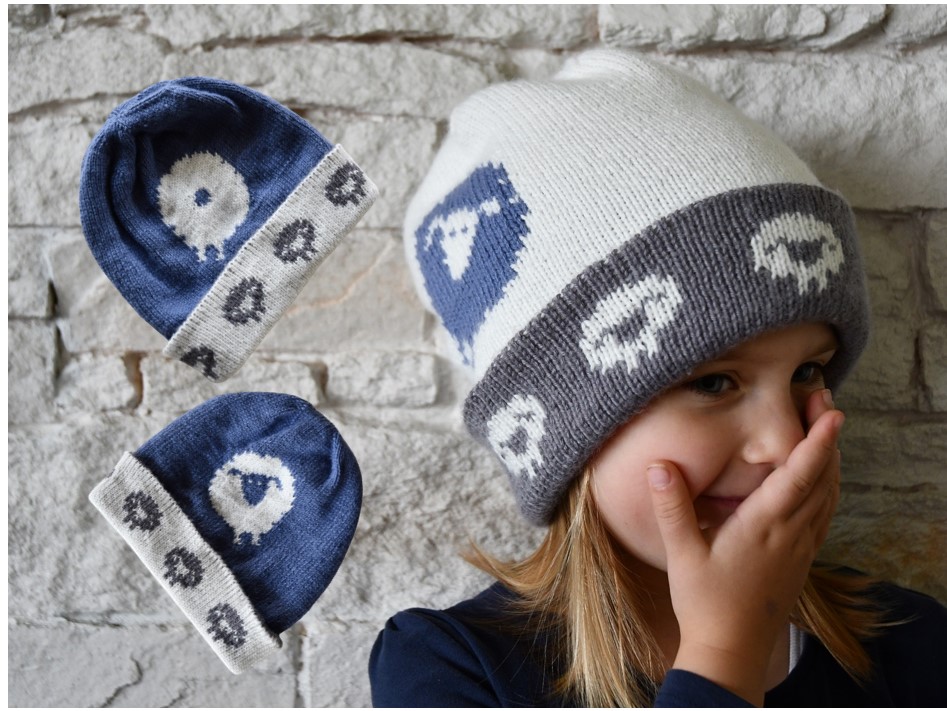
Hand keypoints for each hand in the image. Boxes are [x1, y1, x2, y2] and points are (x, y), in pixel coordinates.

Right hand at [647, 388, 842, 704]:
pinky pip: (824, 515)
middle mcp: (791, 534)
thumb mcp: (681, 554)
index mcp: (764, 527)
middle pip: (823, 479)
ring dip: (831, 461)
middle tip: (824, 401)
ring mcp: (800, 549)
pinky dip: (828, 488)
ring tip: (825, 431)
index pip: (800, 476)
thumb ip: (671, 507)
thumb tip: (658, 465)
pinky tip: (820, 482)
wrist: (731, 651)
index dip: (818, 441)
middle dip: (828, 438)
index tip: (830, 412)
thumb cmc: (705, 604)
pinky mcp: (800, 561)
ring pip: (829, 497)